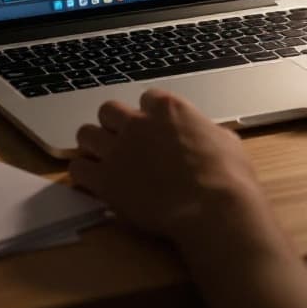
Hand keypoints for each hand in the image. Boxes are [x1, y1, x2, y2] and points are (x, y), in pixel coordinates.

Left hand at [71, 90, 306, 307]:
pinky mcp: (104, 179)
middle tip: (125, 145)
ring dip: (94, 147)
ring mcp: (118, 150)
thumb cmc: (229, 177)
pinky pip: (77, 168)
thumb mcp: (224, 141)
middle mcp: (137, 123)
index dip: (149, 115)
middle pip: (108, 111)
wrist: (213, 209)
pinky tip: (96, 184)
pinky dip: (84, 175)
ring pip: (85, 135)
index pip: (146, 98)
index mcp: (168, 108)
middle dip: (114, 126)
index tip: (154, 131)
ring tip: (106, 163)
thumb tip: (202, 136)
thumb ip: (202, 132)